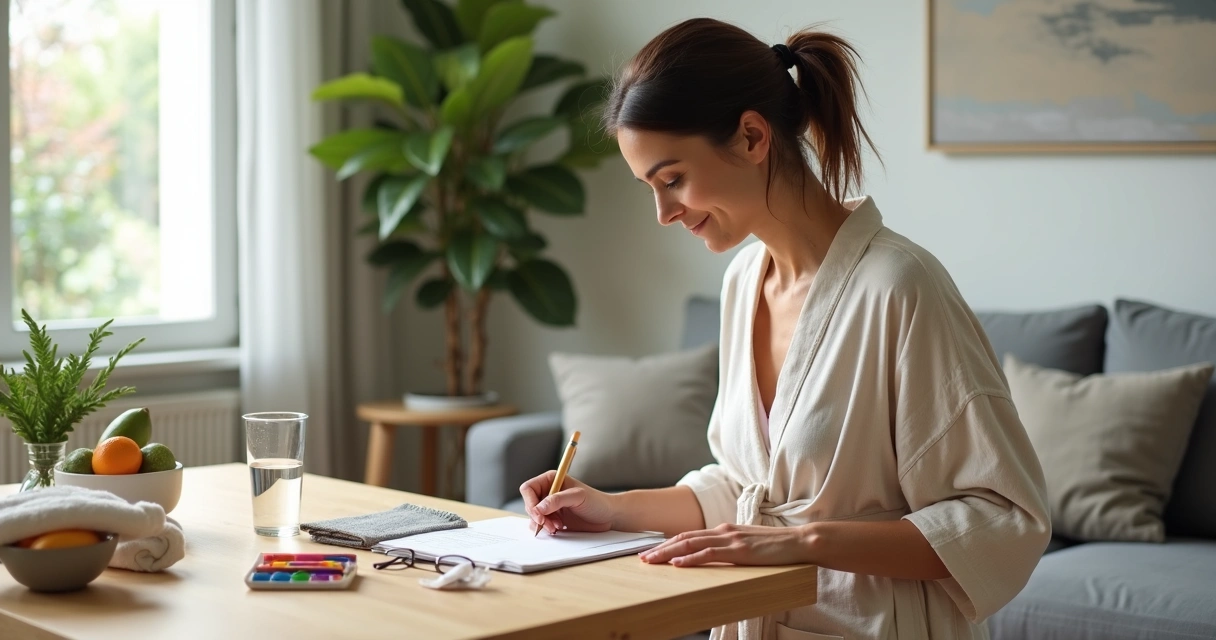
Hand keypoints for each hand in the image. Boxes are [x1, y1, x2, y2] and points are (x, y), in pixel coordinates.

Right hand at [519, 470, 615, 534]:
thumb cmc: (596, 501)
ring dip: (543, 524)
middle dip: (538, 516)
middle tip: (550, 525)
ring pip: (533, 517)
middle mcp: (548, 492)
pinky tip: (559, 529)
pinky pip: (540, 525)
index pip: (528, 489)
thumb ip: (557, 500)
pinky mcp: (553, 519)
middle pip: (529, 504)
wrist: (608, 516)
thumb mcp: (578, 497)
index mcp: (551, 480)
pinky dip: (546, 529)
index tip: (539, 515)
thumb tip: (538, 508)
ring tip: (558, 527)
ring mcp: (550, 507)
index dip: (530, 502)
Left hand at [640, 523, 810, 566]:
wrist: (800, 541)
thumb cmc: (777, 547)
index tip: (652, 551)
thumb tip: (715, 557)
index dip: (669, 543)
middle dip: (661, 548)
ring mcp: (731, 539)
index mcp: (724, 530)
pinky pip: (709, 554)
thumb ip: (730, 548)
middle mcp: (724, 531)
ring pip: (691, 544)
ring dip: (668, 553)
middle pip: (684, 538)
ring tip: (652, 561)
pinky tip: (678, 564)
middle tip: (642, 558)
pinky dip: (691, 558)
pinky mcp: (740, 550)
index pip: (690, 535)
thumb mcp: (748, 545)